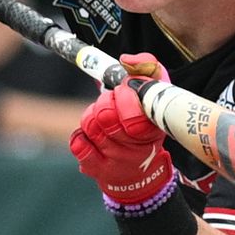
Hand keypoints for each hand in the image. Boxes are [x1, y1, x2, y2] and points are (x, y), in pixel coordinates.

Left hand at [70, 54, 172, 204]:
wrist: (141, 174)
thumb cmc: (146, 125)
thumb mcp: (157, 93)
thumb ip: (148, 67)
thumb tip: (125, 60)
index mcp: (155, 126)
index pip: (133, 108)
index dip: (124, 96)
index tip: (126, 91)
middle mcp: (137, 147)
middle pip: (105, 114)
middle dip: (105, 103)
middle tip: (113, 105)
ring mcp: (116, 160)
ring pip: (90, 124)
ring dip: (93, 117)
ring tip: (104, 121)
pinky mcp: (97, 169)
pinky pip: (77, 143)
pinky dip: (80, 136)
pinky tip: (92, 138)